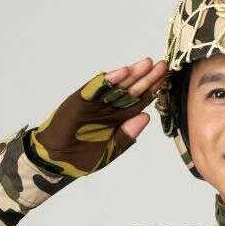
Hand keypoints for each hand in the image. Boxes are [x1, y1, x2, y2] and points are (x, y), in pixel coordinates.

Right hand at [25, 56, 167, 177]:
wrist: (56, 161)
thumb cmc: (82, 158)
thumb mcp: (110, 151)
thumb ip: (126, 136)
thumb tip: (145, 118)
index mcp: (118, 120)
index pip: (139, 103)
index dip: (153, 92)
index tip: (167, 82)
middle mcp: (109, 107)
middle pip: (131, 90)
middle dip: (147, 78)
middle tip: (163, 66)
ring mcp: (95, 102)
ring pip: (116, 85)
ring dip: (131, 74)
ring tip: (147, 64)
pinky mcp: (81, 100)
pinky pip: (95, 88)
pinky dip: (108, 80)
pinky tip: (123, 72)